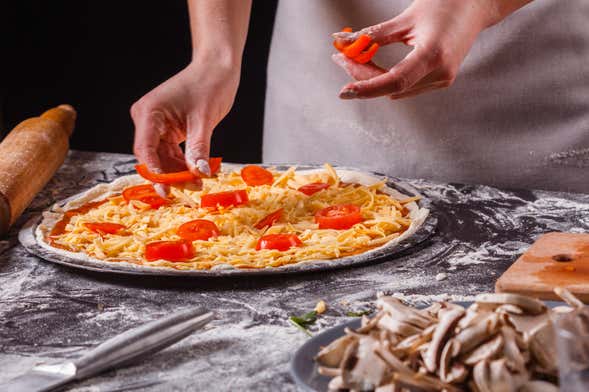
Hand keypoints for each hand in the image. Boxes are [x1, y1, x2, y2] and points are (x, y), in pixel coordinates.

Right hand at [131, 60, 239, 193]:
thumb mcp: (204, 120)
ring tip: (198, 183)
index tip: (167, 189)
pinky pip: (171, 154)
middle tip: (188, 190)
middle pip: (152, 157)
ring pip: (162, 159)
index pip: (145, 149)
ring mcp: (157, 125)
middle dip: (169, 175)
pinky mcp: (168, 130)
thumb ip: (199, 148)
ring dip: (178, 173)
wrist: (217, 68)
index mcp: (149, 112)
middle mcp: (148, 119)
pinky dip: (183, 164)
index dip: (155, 172)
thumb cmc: (209, 83)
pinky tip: (197, 172)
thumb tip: (199, 173)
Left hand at [332, 0, 503, 99]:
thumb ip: (374, 34)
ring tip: (351, 58)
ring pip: (396, 89)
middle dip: (362, 75)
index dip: (367, 88)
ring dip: (371, 78)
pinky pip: (405, 86)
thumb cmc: (443, 5)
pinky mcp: (440, 80)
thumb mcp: (405, 18)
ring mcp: (442, 79)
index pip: (395, 80)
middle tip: (340, 57)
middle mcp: (440, 73)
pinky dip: (385, 78)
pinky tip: (371, 65)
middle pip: (391, 86)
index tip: (344, 91)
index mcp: (433, 55)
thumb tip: (341, 41)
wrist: (476, 6)